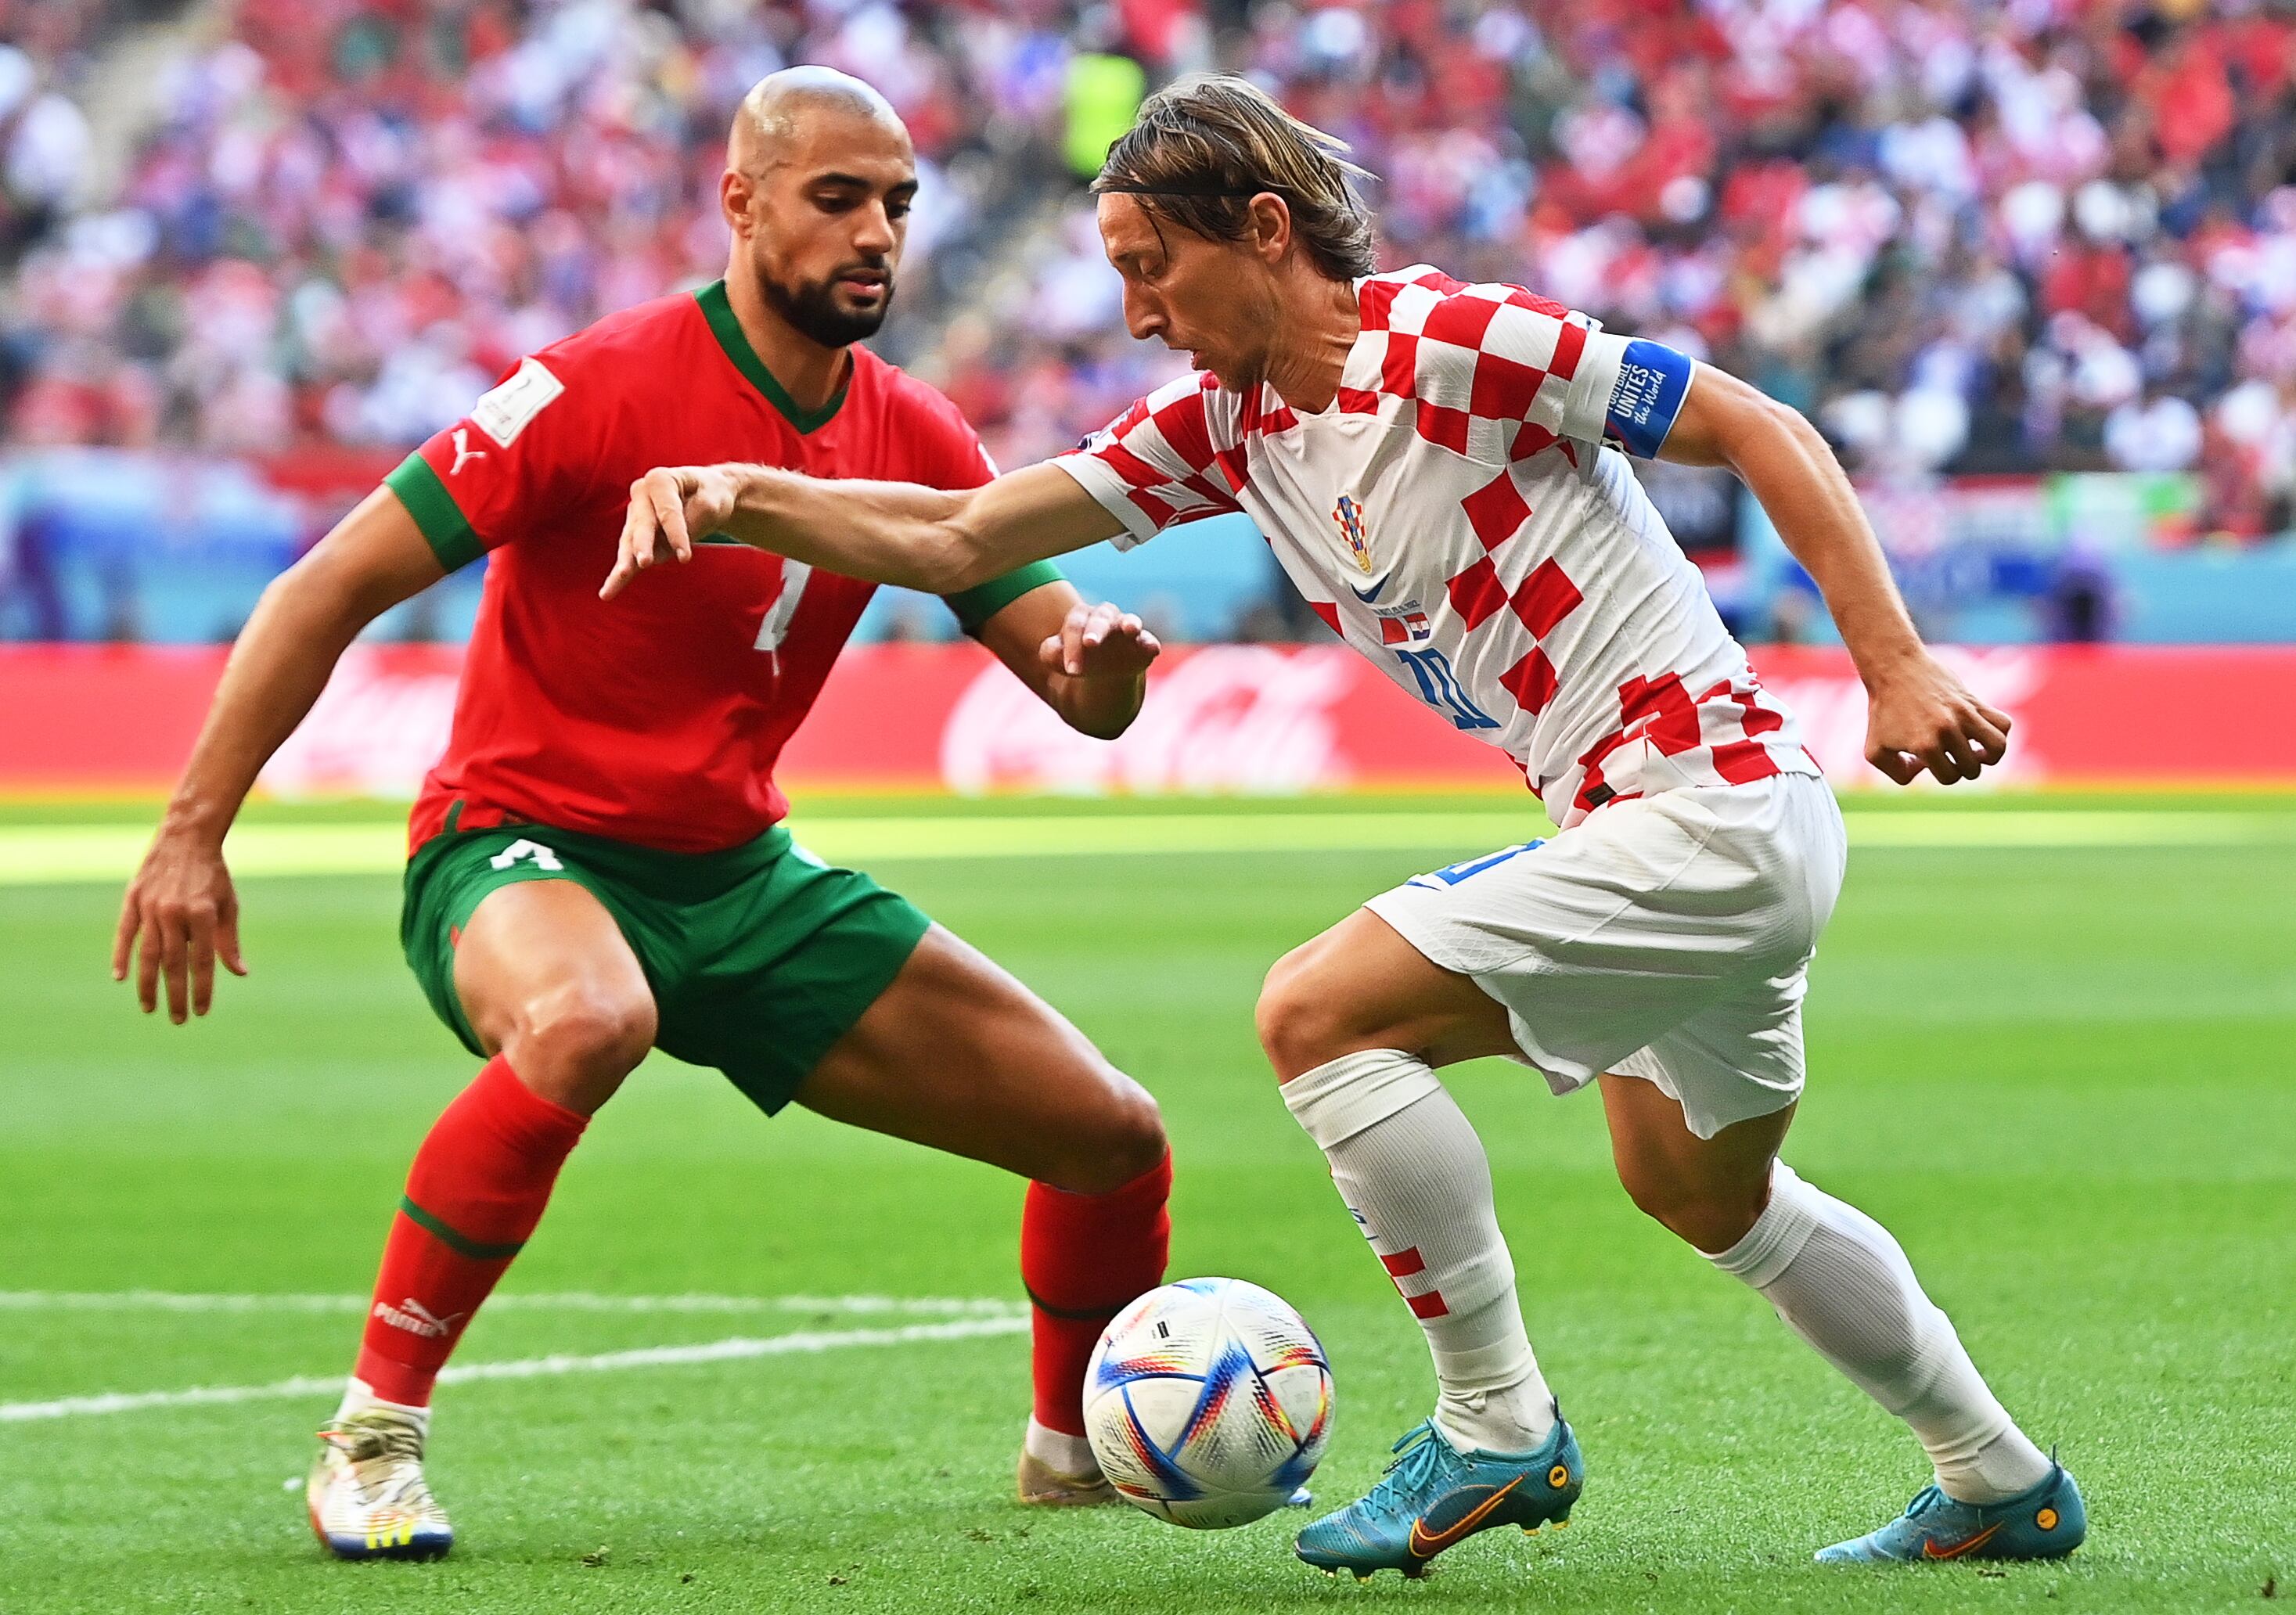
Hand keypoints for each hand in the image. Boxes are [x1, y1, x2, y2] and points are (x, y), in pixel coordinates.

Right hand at [113, 822, 245, 1022]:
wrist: (187, 837)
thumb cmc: (213, 875)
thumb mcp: (229, 905)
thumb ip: (229, 941)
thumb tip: (239, 973)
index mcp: (204, 914)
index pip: (202, 962)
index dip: (203, 989)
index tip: (202, 1011)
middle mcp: (175, 913)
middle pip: (174, 964)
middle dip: (176, 995)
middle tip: (178, 1020)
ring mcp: (151, 906)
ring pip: (147, 954)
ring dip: (148, 985)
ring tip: (150, 1008)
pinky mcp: (133, 899)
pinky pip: (124, 933)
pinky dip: (120, 956)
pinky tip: (120, 978)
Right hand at [600, 465, 741, 599]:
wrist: (707, 493)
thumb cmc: (711, 495)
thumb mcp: (711, 502)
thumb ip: (690, 521)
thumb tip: (667, 550)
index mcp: (660, 480)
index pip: (667, 512)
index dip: (676, 535)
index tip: (686, 558)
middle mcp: (641, 494)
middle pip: (643, 525)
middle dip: (643, 545)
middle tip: (643, 562)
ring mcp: (636, 515)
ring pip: (630, 542)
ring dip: (625, 562)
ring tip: (619, 578)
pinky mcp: (636, 536)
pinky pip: (628, 557)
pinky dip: (619, 576)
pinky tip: (607, 593)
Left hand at [1039, 600, 1161, 678]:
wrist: (1102, 674)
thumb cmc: (1077, 658)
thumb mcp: (1057, 658)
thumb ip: (1050, 652)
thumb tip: (1053, 650)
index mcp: (1081, 616)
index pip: (1074, 626)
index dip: (1072, 647)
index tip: (1071, 671)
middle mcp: (1105, 616)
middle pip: (1100, 618)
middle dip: (1095, 631)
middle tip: (1090, 644)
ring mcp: (1126, 629)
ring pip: (1130, 620)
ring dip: (1130, 623)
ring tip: (1131, 629)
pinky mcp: (1143, 644)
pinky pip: (1149, 640)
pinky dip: (1150, 643)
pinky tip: (1152, 649)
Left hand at [1865, 654, 2010, 784]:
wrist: (1894, 669)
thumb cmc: (1883, 710)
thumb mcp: (1875, 750)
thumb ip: (1897, 773)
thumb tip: (1925, 772)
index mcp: (1924, 745)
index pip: (1949, 777)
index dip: (1941, 774)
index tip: (1928, 760)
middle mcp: (1947, 730)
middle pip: (1972, 768)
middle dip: (1961, 769)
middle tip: (1948, 755)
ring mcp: (1964, 714)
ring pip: (1997, 747)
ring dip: (1990, 757)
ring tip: (1977, 752)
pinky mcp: (1974, 700)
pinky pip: (2003, 723)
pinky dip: (1999, 734)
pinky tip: (1981, 734)